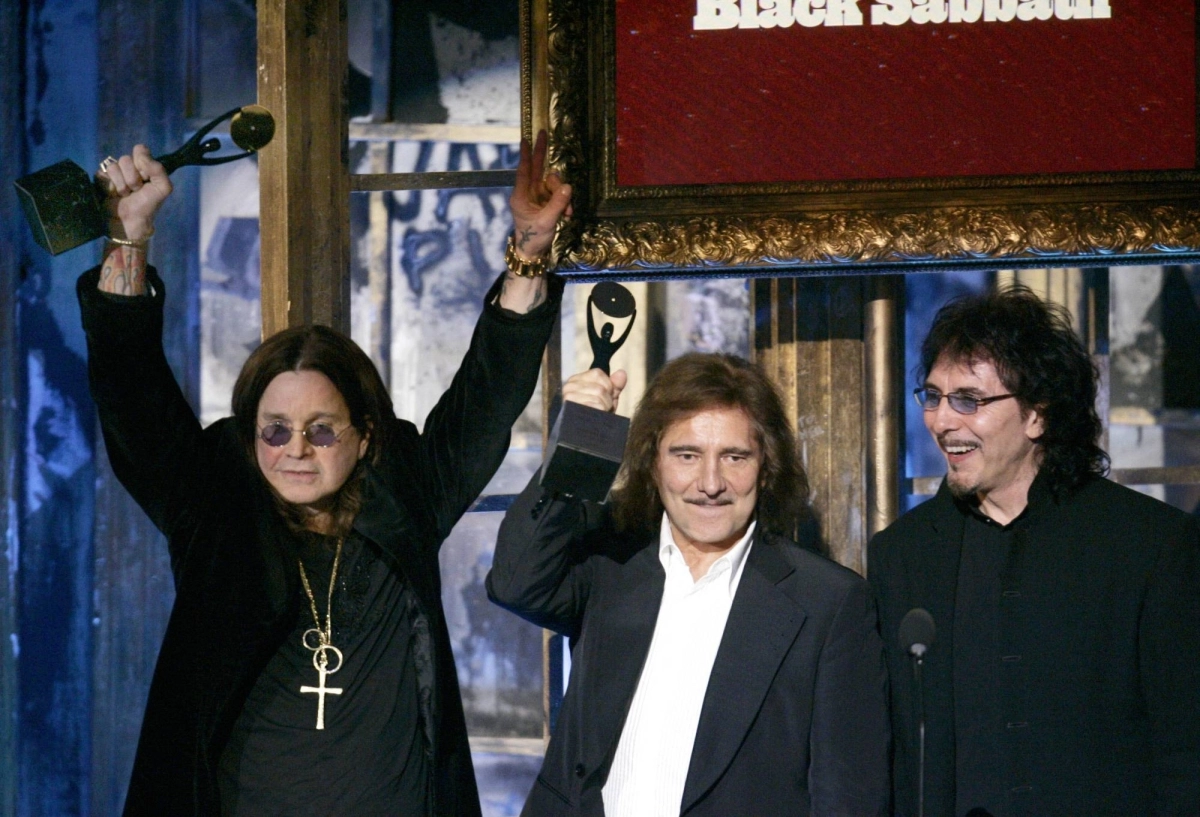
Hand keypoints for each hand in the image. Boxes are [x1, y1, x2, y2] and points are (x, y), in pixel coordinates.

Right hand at [97, 145, 171, 241]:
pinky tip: (112, 195)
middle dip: (133, 178)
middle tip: (136, 191)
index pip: (140, 150)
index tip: (146, 178)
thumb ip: (158, 169)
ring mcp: (113, 172)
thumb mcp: (162, 188)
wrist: (128, 223)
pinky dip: (109, 187)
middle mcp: (128, 167)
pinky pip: (102, 174)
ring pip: (114, 166)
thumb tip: (140, 151)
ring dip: (122, 185)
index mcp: (143, 166)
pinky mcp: (100, 179)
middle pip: (126, 159)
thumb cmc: (147, 206)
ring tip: (125, 195)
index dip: (142, 163)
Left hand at [509, 130, 571, 261]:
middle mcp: (528, 194)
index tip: (525, 139)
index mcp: (521, 197)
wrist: (534, 253)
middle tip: (543, 133)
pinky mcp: (546, 203)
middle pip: (537, 169)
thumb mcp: (546, 222)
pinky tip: (567, 215)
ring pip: (553, 184)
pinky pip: (559, 195)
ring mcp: (538, 198)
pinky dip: (565, 203)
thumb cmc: (534, 238)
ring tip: (568, 214)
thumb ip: (557, 204)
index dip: (526, 155)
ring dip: (564, 196)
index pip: (524, 171)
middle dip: (541, 153)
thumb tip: (567, 187)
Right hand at [562, 368, 627, 413]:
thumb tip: (622, 373)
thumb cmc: (595, 416)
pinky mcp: (570, 409)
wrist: (585, 437)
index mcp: (576, 380)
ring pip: (598, 394)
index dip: (608, 386)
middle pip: (600, 387)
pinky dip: (600, 413)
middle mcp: (569, 386)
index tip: (605, 398)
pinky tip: (594, 418)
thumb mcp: (607, 399)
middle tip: (602, 410)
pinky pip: (595, 406)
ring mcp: (568, 398)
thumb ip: (615, 386)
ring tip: (598, 415)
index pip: (597, 373)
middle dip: (607, 401)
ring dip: (604, 408)